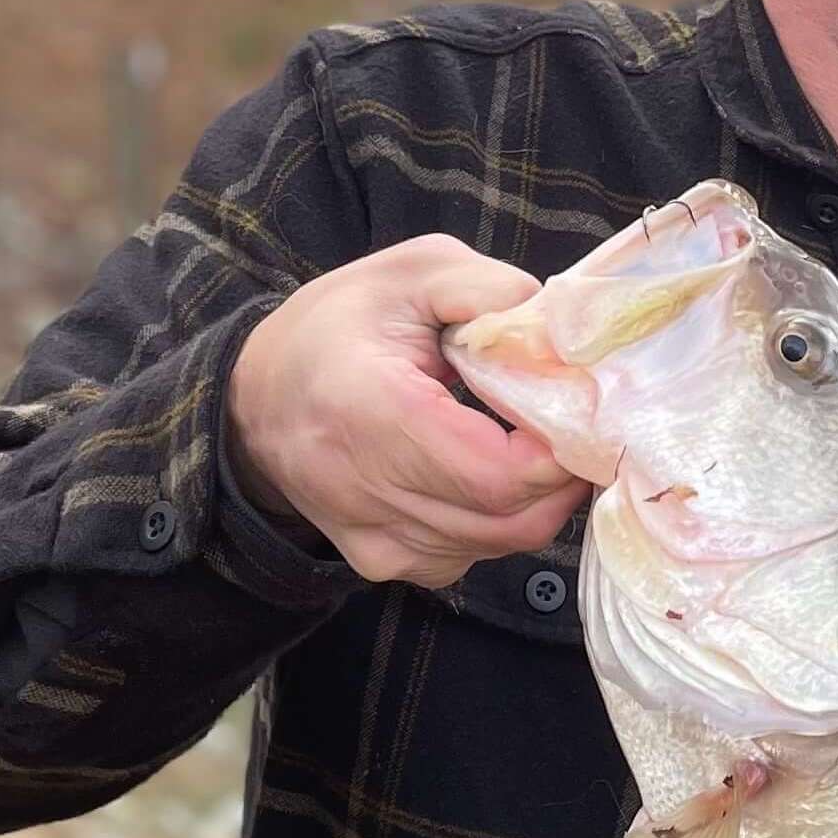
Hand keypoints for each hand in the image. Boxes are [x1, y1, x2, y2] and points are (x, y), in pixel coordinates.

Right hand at [229, 236, 586, 586]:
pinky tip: (490, 470)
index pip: (495, 472)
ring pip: (503, 543)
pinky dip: (503, 517)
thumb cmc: (338, 329)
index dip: (558, 449)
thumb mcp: (411, 272)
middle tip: (576, 420)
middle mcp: (365, 490)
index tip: (580, 405)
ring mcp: (375, 540)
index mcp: (368, 409)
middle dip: (563, 472)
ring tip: (533, 437)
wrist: (257, 399)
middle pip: (510, 516)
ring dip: (539, 496)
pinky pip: (475, 554)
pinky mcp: (385, 564)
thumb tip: (558, 334)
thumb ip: (489, 291)